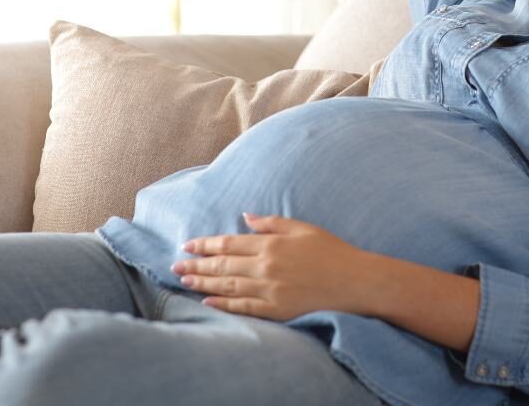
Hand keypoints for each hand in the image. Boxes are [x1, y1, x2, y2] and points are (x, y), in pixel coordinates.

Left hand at [170, 213, 372, 320]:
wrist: (354, 281)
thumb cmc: (331, 251)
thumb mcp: (302, 228)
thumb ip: (271, 223)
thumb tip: (245, 218)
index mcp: (271, 244)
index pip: (228, 243)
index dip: (205, 244)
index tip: (187, 246)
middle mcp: (266, 266)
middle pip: (222, 265)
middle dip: (196, 265)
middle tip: (174, 266)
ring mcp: (270, 290)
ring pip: (228, 286)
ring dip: (203, 283)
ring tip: (184, 281)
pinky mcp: (277, 309)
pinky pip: (244, 307)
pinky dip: (224, 305)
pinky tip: (208, 302)